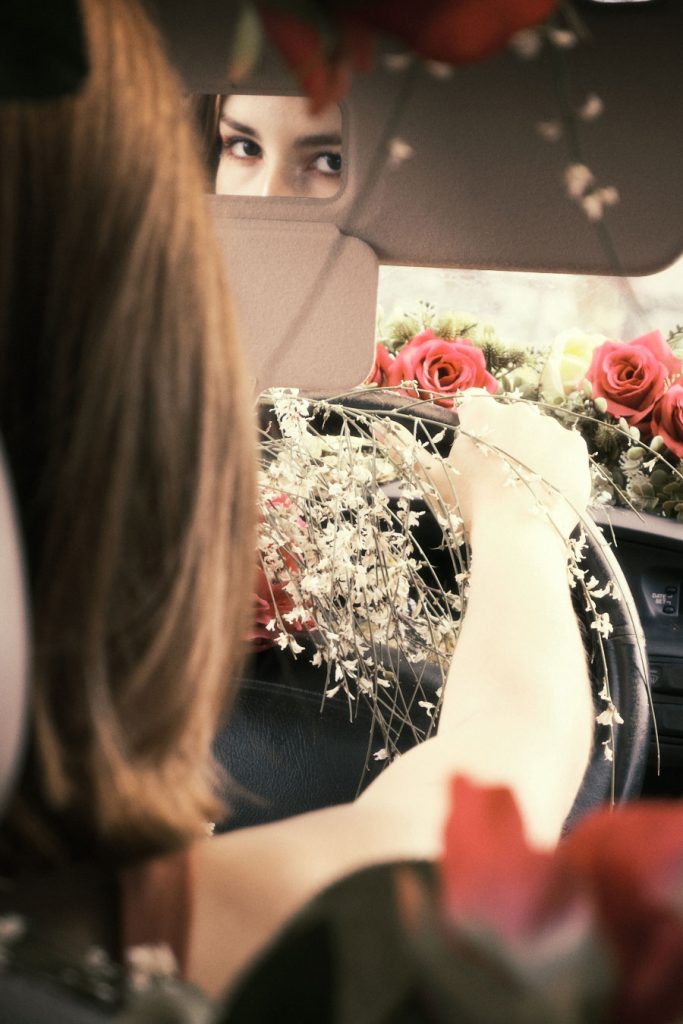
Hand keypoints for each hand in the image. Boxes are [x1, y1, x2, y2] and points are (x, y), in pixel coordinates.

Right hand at [379, 394, 590, 540]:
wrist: (517, 534)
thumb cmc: (467, 506)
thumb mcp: (431, 478)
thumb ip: (402, 449)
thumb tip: (377, 426)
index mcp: (480, 412)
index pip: (476, 406)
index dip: (476, 431)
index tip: (478, 457)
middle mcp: (516, 409)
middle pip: (510, 420)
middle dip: (505, 443)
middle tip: (500, 479)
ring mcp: (549, 426)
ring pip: (539, 434)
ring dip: (533, 454)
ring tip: (524, 489)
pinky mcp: (574, 445)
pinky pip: (565, 449)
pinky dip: (557, 465)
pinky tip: (545, 489)